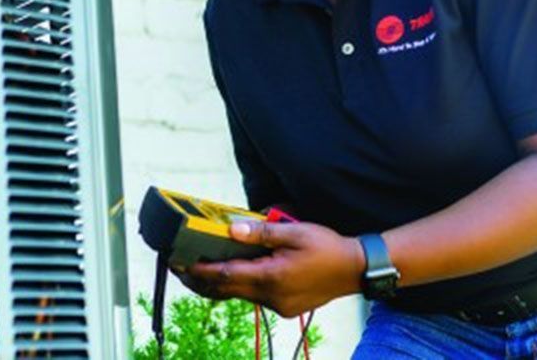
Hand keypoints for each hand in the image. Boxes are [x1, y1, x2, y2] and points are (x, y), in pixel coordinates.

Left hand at [178, 221, 364, 316]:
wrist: (355, 269)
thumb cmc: (327, 247)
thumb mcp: (294, 232)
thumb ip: (261, 232)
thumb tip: (231, 230)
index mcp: (272, 277)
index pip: (226, 276)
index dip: (201, 271)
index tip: (181, 265)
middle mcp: (272, 296)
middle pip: (227, 291)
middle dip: (202, 281)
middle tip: (180, 270)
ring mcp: (278, 305)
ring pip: (240, 296)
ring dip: (221, 285)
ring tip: (201, 270)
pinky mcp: (285, 307)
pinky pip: (254, 297)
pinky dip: (240, 287)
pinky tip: (235, 274)